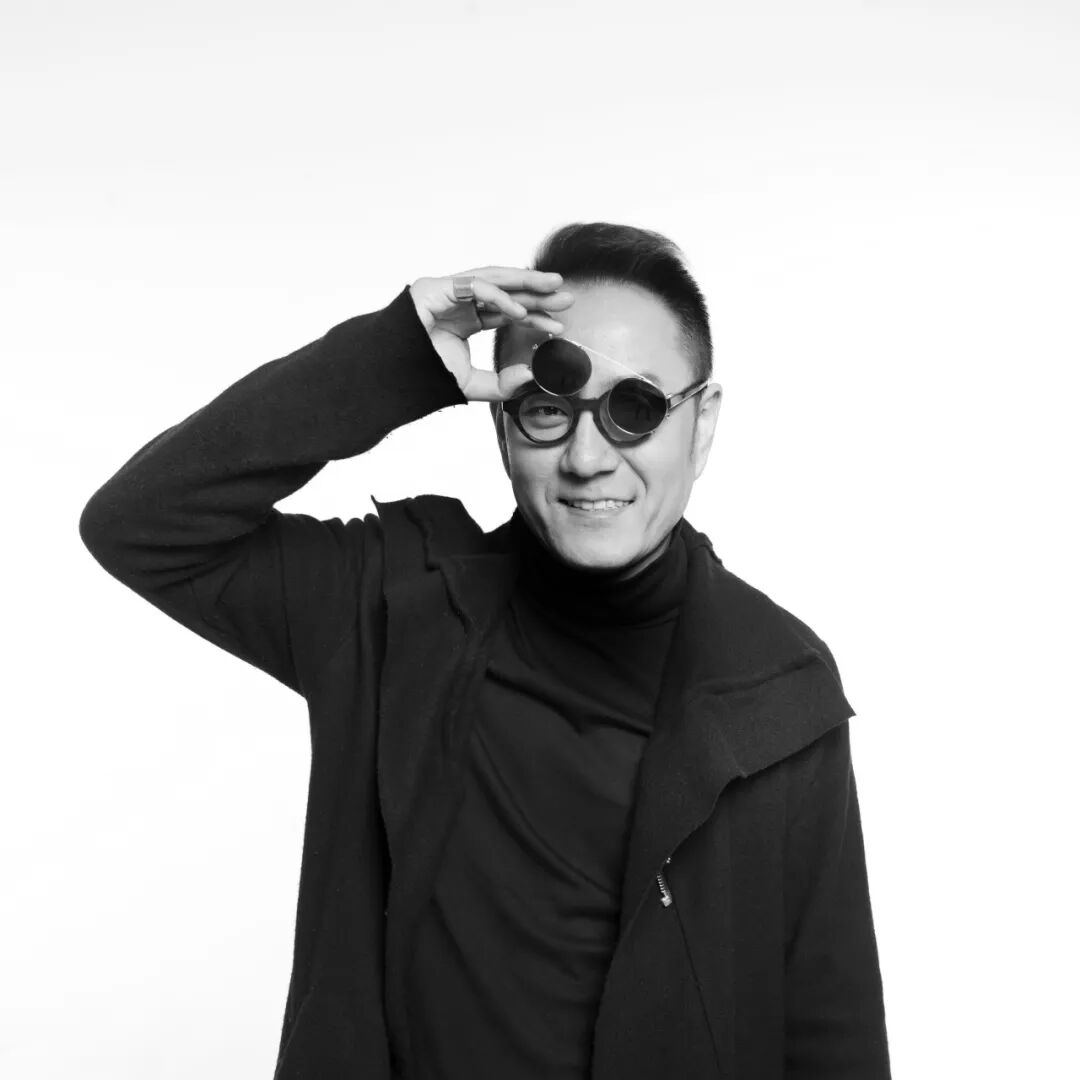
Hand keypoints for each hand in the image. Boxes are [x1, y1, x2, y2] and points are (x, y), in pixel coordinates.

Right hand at [409, 267, 574, 400]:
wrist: (390, 377)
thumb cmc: (423, 377)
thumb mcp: (470, 384)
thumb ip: (501, 384)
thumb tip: (533, 375)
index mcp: (466, 319)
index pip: (507, 313)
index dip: (534, 317)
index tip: (559, 326)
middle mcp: (459, 302)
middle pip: (506, 292)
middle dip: (538, 294)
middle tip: (567, 298)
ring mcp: (446, 291)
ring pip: (494, 280)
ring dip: (526, 282)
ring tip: (554, 286)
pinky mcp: (435, 287)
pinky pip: (475, 287)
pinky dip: (500, 297)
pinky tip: (521, 310)